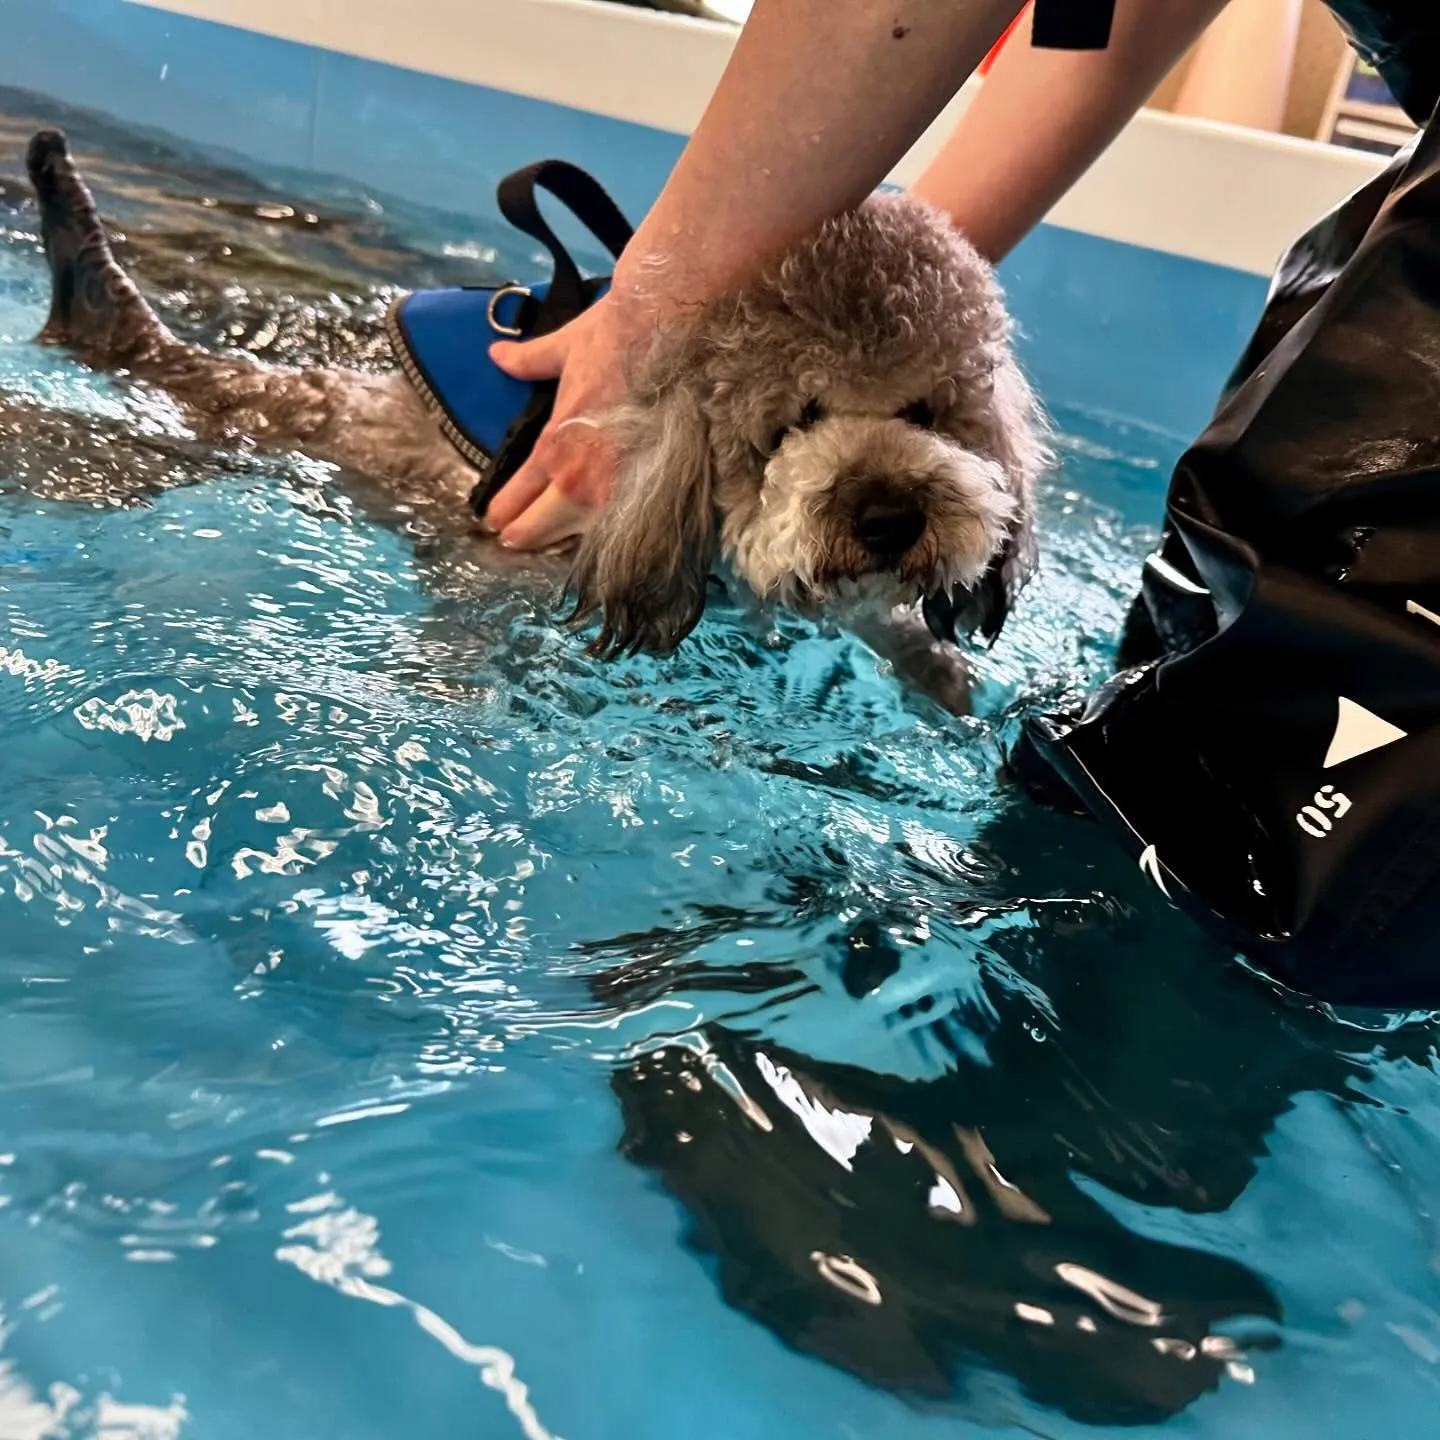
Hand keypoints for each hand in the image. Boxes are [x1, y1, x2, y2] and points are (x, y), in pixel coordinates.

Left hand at [481, 292, 645, 549]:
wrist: (671, 334)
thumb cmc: (618, 336)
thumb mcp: (565, 348)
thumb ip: (530, 360)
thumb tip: (498, 355)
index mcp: (556, 448)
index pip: (520, 494)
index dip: (505, 511)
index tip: (495, 522)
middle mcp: (582, 479)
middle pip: (544, 526)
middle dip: (526, 535)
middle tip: (513, 541)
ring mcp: (617, 491)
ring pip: (582, 532)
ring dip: (566, 537)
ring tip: (554, 542)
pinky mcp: (652, 491)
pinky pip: (622, 524)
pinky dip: (609, 530)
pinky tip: (603, 536)